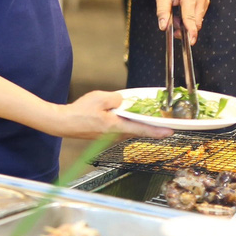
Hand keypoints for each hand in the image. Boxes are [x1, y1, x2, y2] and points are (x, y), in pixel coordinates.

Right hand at [56, 90, 173, 139]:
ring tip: (137, 113)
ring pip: (127, 129)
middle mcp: (115, 135)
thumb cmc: (79, 112)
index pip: (142, 129)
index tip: (171, 131)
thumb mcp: (99, 98)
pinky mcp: (104, 136)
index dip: (158, 131)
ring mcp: (109, 137)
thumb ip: (116, 98)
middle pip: (136, 129)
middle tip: (158, 117)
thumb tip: (123, 102)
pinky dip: (123, 123)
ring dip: (134, 122)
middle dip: (147, 124)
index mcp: (116, 126)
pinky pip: (119, 129)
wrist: (64, 124)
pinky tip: (118, 115)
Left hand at [154, 0, 208, 43]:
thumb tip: (163, 28)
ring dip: (187, 24)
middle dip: (185, 29)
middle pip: (196, 22)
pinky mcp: (205, 1)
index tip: (191, 42)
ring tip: (175, 16)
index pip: (190, 18)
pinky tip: (181, 13)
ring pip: (198, 21)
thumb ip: (162, 13)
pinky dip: (190, 19)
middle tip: (172, 26)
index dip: (190, 31)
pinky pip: (199, 16)